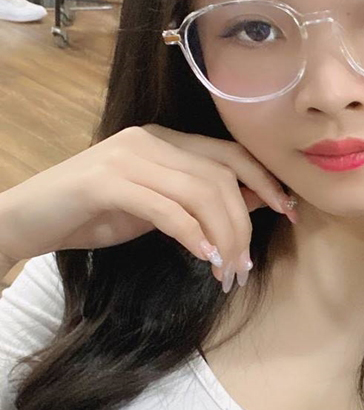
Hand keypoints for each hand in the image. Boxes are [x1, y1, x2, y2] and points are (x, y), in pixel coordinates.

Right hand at [0, 125, 296, 292]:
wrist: (27, 219)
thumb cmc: (90, 214)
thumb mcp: (154, 205)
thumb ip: (196, 198)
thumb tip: (253, 201)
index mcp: (163, 139)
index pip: (229, 153)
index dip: (265, 181)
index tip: (290, 211)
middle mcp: (148, 139)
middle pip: (220, 175)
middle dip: (245, 222)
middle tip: (245, 266)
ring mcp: (126, 157)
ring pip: (199, 192)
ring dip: (223, 235)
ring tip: (227, 270)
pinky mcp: (105, 182)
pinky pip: (165, 208)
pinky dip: (191, 234)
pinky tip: (202, 257)